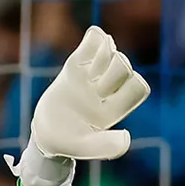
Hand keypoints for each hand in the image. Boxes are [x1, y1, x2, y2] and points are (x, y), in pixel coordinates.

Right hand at [30, 26, 149, 161]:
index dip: (129, 86)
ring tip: (88, 72)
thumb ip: (105, 146)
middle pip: (125, 65)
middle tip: (95, 86)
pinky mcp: (78, 64)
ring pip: (110, 50)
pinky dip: (94, 38)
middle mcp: (109, 89)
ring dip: (102, 55)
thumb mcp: (84, 147)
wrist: (46, 132)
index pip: (138, 87)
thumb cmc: (67, 143)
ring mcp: (94, 75)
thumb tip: (126, 137)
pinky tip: (87, 48)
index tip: (107, 97)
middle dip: (113, 71)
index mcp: (117, 107)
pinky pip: (94, 41)